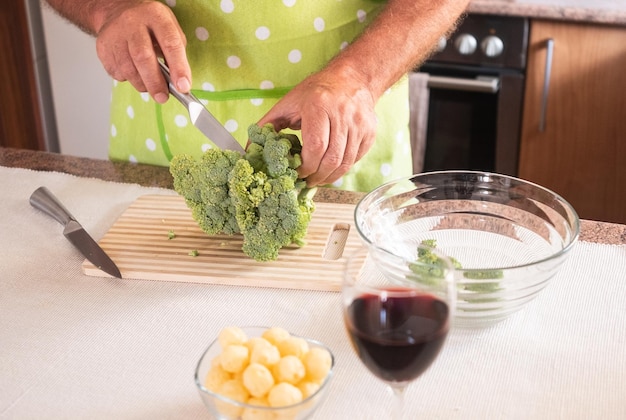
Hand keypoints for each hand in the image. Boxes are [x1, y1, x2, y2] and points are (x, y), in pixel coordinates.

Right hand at [94, 1, 190, 102]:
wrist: (117, 11)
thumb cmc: (150, 24)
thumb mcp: (170, 29)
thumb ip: (177, 53)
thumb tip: (179, 83)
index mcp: (156, 16)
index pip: (170, 43)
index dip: (178, 68)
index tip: (183, 87)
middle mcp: (132, 22)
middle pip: (143, 57)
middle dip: (155, 82)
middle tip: (163, 97)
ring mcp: (115, 34)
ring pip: (128, 68)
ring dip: (142, 84)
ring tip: (150, 86)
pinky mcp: (103, 47)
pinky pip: (116, 72)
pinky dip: (128, 79)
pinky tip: (134, 73)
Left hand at [258, 68, 377, 186]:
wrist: (351, 79)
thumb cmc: (316, 92)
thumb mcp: (287, 104)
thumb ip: (266, 127)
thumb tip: (248, 151)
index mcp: (319, 106)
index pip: (315, 148)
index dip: (305, 167)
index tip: (297, 172)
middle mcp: (342, 114)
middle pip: (331, 159)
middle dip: (317, 176)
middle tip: (306, 181)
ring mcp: (359, 124)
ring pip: (345, 163)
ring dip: (329, 177)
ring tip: (317, 179)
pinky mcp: (370, 132)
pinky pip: (355, 159)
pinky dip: (342, 168)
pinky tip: (331, 168)